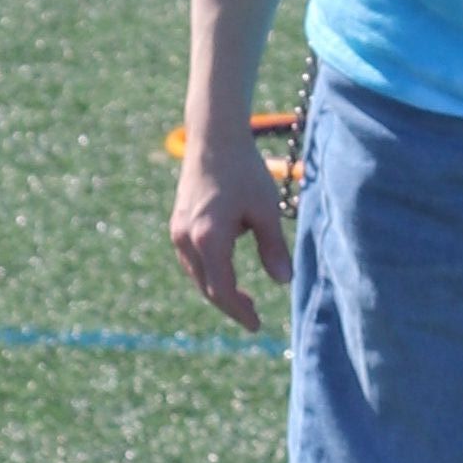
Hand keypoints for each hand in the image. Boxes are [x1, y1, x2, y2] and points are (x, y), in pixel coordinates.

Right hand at [171, 116, 294, 335]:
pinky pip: (191, 259)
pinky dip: (208, 271)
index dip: (239, 311)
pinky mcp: (178, 223)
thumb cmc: (245, 170)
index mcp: (209, 238)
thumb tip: (284, 282)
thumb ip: (273, 248)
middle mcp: (187, 238)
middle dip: (229, 304)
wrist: (214, 138)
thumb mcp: (266, 210)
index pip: (222, 290)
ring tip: (243, 297)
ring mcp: (178, 231)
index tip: (256, 324)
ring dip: (218, 288)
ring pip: (197, 274)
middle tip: (253, 315)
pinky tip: (225, 268)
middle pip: (207, 286)